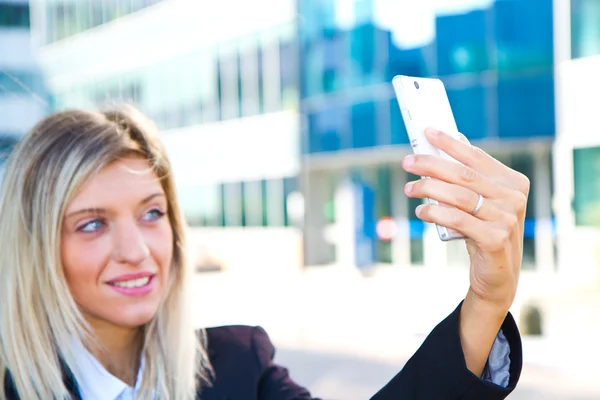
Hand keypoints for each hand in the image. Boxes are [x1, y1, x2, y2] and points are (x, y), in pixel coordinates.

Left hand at [402, 127, 528, 375]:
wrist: (496, 274)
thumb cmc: (483, 230)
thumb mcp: (481, 201)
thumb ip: (471, 174)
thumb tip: (453, 138)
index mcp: (513, 182)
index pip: (476, 157)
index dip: (450, 143)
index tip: (427, 132)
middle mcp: (514, 198)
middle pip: (464, 175)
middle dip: (431, 164)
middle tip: (407, 162)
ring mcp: (507, 219)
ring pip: (458, 196)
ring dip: (428, 189)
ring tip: (409, 188)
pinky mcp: (495, 239)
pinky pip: (457, 220)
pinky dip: (435, 213)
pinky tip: (420, 210)